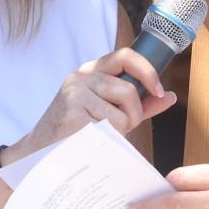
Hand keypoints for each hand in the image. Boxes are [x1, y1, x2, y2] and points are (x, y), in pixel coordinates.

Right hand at [11, 51, 175, 160]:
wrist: (38, 152)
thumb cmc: (76, 133)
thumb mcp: (109, 113)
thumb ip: (139, 104)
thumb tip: (169, 96)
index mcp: (92, 71)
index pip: (126, 55)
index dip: (147, 71)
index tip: (158, 91)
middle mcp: (82, 76)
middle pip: (129, 90)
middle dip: (133, 115)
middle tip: (121, 128)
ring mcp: (75, 91)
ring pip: (122, 111)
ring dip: (121, 129)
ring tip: (102, 136)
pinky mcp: (72, 110)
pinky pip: (110, 126)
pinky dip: (108, 139)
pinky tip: (91, 141)